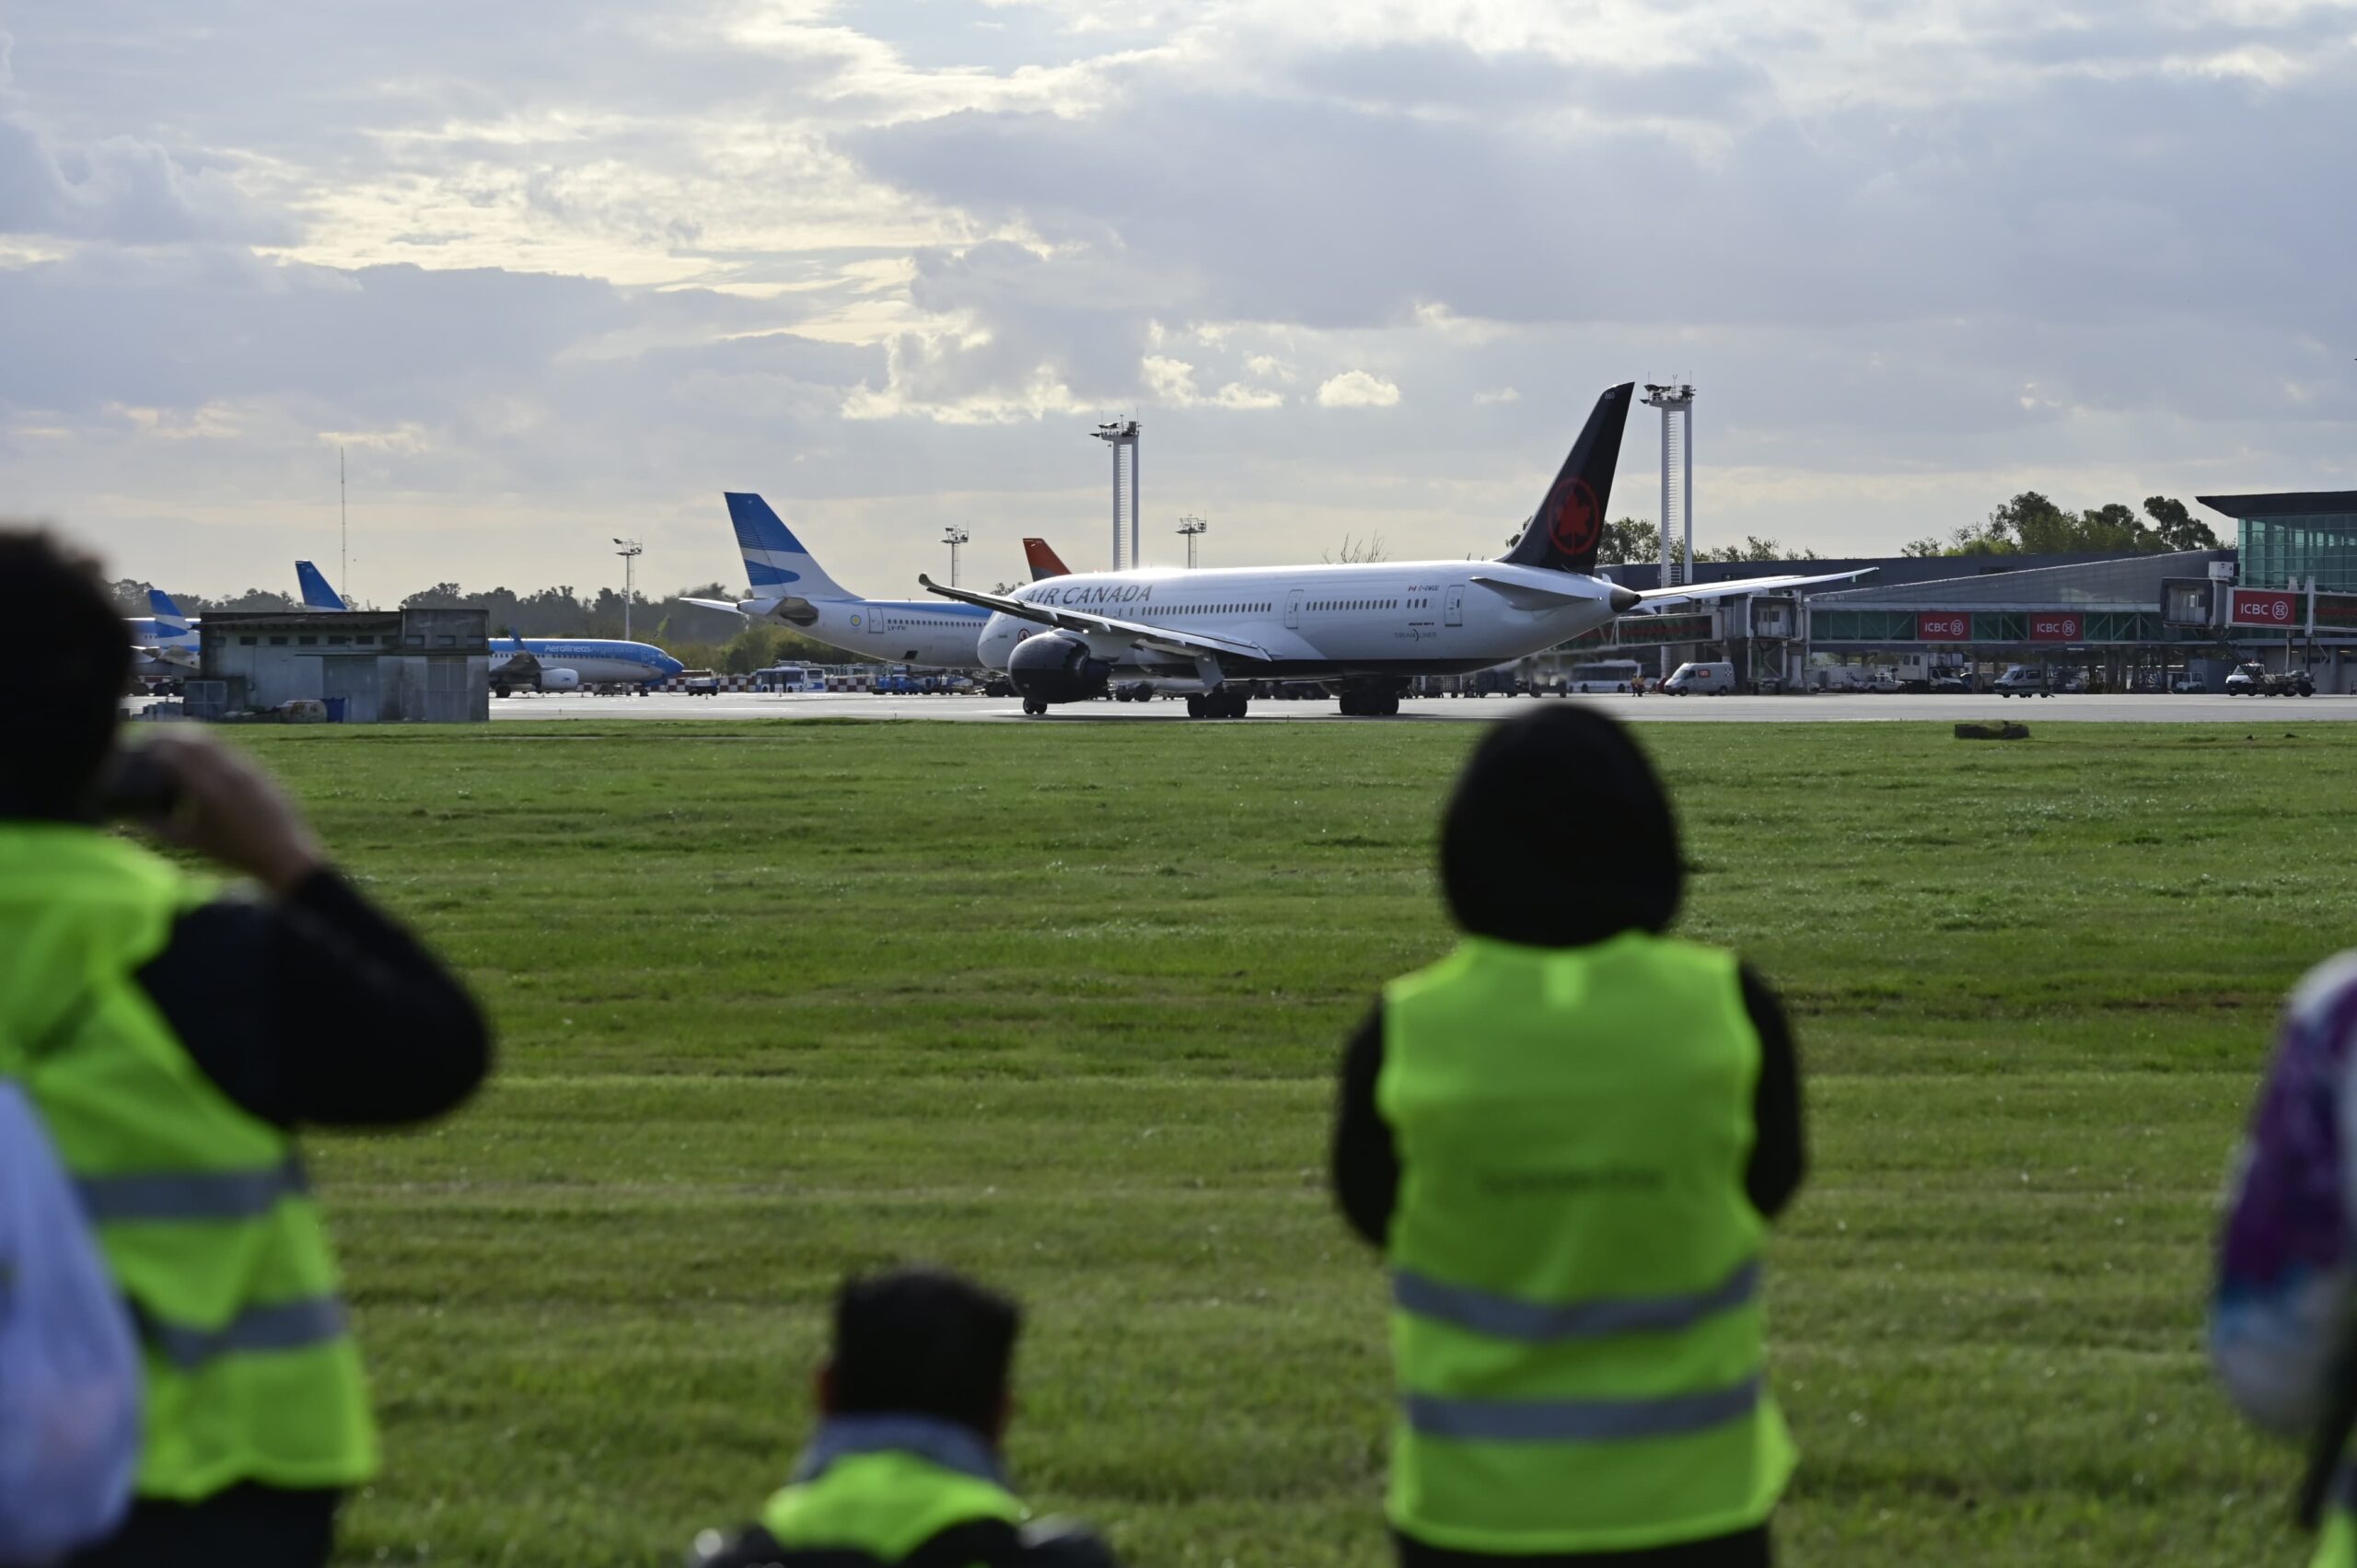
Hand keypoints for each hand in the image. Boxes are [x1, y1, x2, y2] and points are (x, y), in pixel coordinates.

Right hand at [132, 732, 326, 892]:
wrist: (285, 852)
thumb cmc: (234, 851)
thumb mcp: (191, 840)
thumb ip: (157, 825)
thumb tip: (131, 813)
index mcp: (207, 790)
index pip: (171, 753)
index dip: (150, 747)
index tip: (135, 751)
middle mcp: (228, 772)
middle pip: (189, 737)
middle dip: (165, 734)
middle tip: (147, 741)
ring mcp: (246, 766)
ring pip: (210, 737)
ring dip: (186, 735)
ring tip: (168, 743)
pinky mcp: (258, 766)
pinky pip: (227, 746)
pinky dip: (207, 744)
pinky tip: (197, 752)